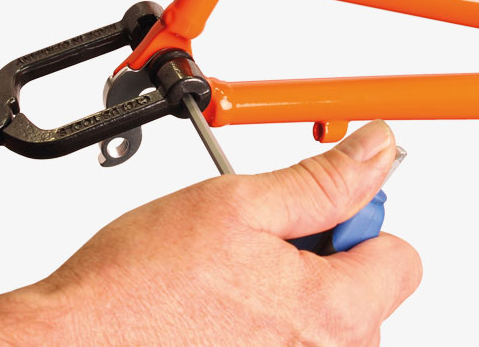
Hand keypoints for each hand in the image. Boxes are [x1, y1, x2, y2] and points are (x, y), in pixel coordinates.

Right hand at [0, 120, 420, 345]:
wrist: (80, 339)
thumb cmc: (139, 281)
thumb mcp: (235, 204)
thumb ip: (320, 182)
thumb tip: (373, 152)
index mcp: (330, 314)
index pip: (398, 256)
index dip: (353, 218)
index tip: (310, 211)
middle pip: (362, 292)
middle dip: (315, 255)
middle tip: (249, 244)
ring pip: (321, 319)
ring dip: (284, 289)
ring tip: (223, 276)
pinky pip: (285, 343)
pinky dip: (260, 320)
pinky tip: (215, 306)